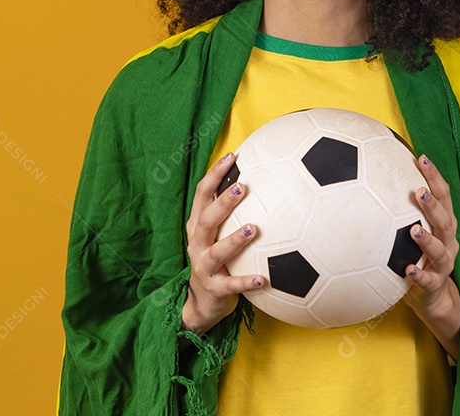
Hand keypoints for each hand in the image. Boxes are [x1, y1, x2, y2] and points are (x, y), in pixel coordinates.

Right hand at [182, 152, 264, 334]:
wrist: (202, 303)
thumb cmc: (217, 260)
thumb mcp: (217, 234)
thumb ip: (229, 212)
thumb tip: (261, 178)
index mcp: (197, 226)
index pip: (201, 195)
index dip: (214, 174)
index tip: (232, 157)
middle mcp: (197, 243)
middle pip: (206, 219)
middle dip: (223, 202)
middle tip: (242, 187)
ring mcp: (203, 266)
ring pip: (216, 251)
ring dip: (234, 239)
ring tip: (253, 229)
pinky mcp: (214, 288)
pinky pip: (231, 285)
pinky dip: (245, 281)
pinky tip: (262, 279)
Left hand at [403, 153, 459, 357]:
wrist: (432, 299)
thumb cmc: (415, 256)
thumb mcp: (407, 232)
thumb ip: (396, 210)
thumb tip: (368, 177)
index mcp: (442, 225)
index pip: (443, 196)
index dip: (434, 176)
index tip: (421, 157)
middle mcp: (447, 241)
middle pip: (445, 219)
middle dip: (433, 203)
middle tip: (419, 190)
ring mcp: (443, 264)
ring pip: (440, 250)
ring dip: (428, 239)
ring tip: (414, 229)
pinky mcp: (435, 285)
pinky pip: (427, 280)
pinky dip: (418, 275)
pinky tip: (407, 270)